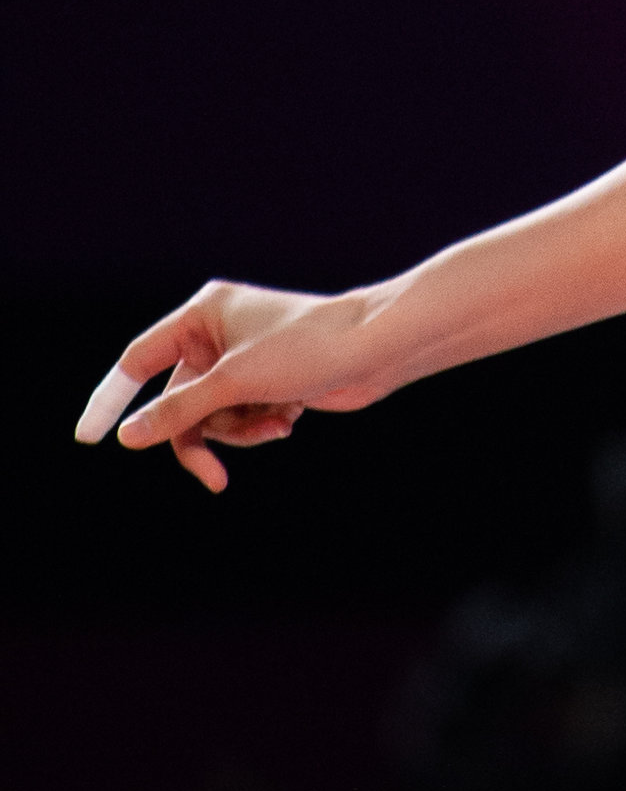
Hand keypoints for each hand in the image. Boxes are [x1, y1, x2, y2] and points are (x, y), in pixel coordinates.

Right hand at [74, 279, 394, 495]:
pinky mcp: (265, 381)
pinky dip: (259, 426)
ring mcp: (241, 359)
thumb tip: (128, 437)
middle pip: (176, 402)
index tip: (86, 438)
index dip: (111, 398)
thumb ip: (177, 411)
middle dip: (200, 436)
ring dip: (238, 432)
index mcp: (203, 313)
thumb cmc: (307, 348)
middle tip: (213, 476)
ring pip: (209, 417)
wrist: (375, 350)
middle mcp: (218, 333)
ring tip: (276, 423)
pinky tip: (291, 415)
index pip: (138, 359)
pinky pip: (239, 419)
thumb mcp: (234, 383)